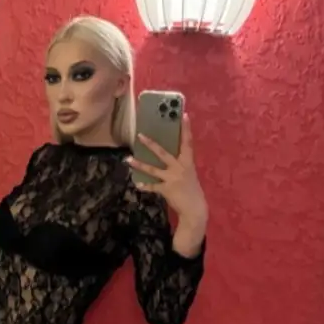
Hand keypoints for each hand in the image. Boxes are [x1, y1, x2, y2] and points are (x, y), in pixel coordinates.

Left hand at [128, 114, 207, 239]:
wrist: (195, 208)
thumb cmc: (191, 189)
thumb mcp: (189, 173)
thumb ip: (180, 164)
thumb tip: (168, 156)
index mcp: (188, 162)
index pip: (187, 142)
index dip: (186, 129)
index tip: (183, 115)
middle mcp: (180, 168)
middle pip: (163, 153)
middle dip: (151, 144)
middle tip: (139, 135)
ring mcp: (172, 178)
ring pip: (153, 169)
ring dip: (139, 164)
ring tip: (128, 159)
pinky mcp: (166, 189)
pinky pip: (152, 187)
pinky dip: (144, 186)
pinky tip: (137, 184)